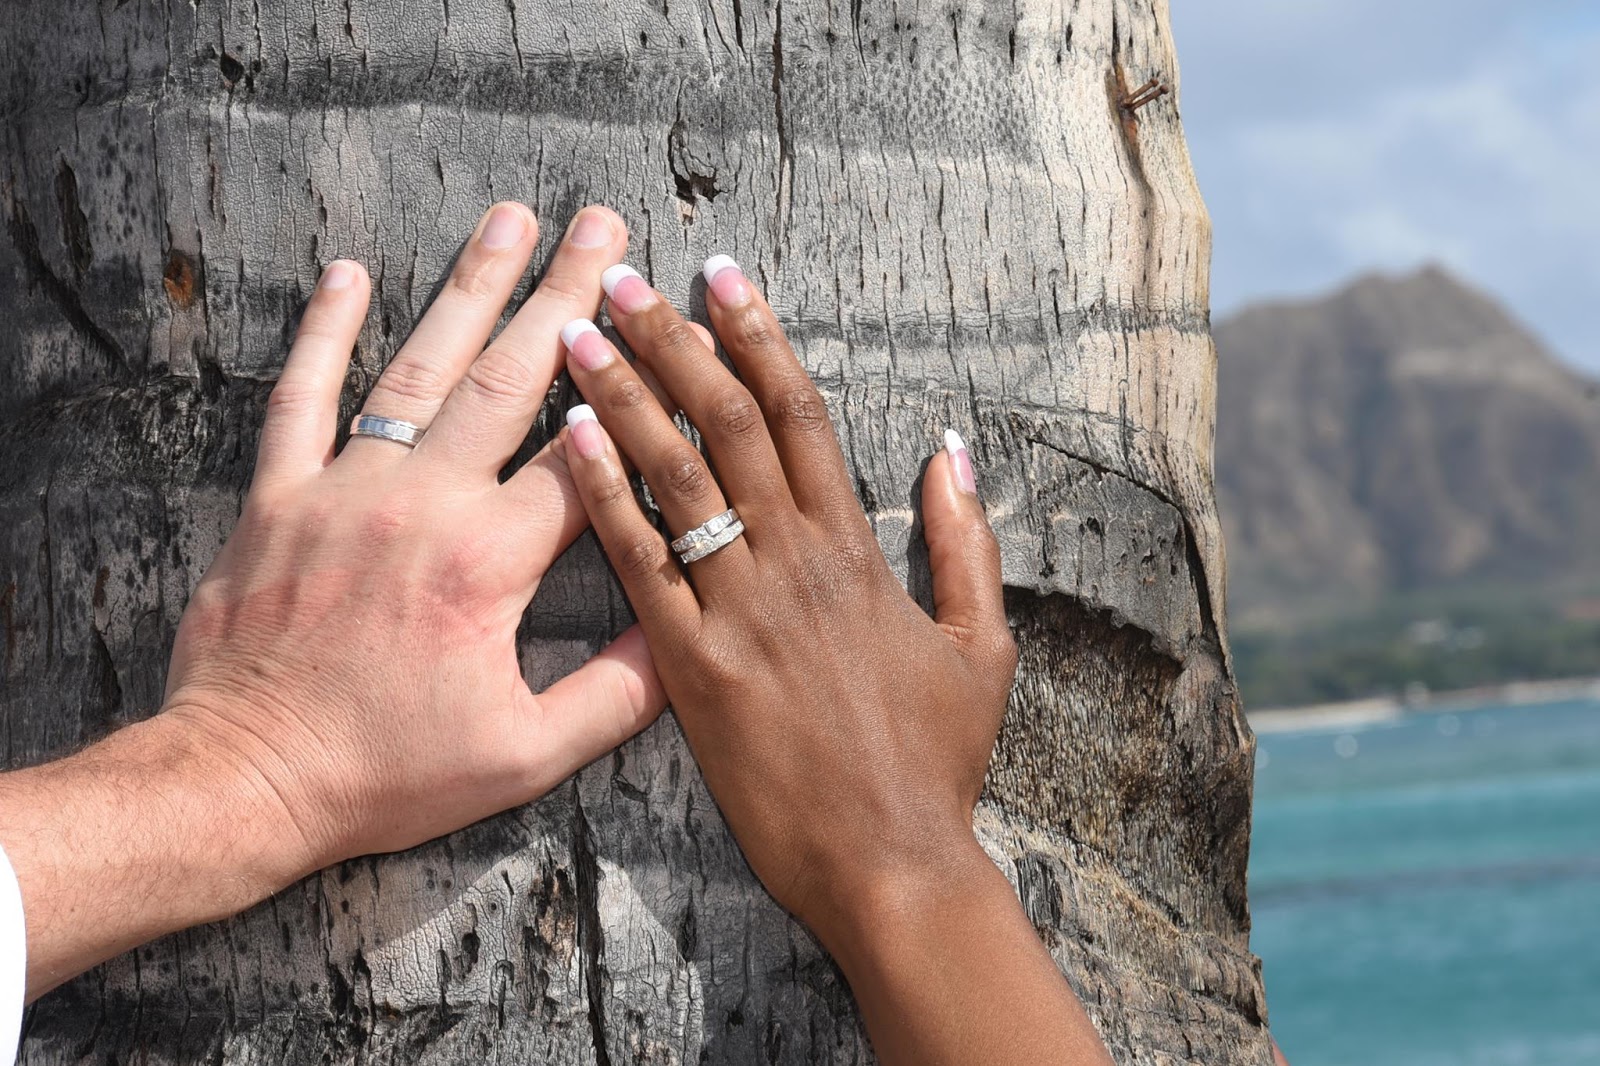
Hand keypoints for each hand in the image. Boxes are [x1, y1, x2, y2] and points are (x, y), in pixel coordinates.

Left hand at [163, 202, 665, 873]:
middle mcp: (422, 503)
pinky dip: (322, 331)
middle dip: (566, 296)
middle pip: (511, 379)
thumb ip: (617, 695)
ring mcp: (344, 489)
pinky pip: (302, 396)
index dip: (634, 396)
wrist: (243, 780)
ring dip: (469, 287)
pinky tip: (348, 273)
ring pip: (420, 366)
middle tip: (604, 227)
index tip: (666, 336)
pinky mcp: (279, 497)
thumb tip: (686, 639)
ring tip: (512, 220)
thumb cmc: (384, 773)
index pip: (585, 458)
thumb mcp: (524, 756)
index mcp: (488, 561)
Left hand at [556, 256, 1016, 932]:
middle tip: (623, 276)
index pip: (800, 414)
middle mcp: (795, 564)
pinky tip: (569, 437)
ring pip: (677, 478)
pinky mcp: (691, 671)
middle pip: (727, 423)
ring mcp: (739, 613)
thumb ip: (967, 544)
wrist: (890, 866)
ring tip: (580, 329)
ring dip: (626, 395)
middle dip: (674, 340)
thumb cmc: (936, 763)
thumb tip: (949, 452)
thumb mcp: (982, 648)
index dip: (758, 335)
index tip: (721, 273)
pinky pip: (641, 567)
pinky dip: (604, 496)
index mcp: (859, 551)